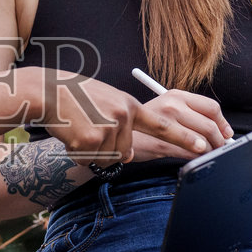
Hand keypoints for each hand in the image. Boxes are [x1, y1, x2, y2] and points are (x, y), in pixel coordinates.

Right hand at [32, 72, 211, 166]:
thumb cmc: (75, 97)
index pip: (164, 124)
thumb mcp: (107, 102)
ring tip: (78, 128)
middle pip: (126, 151)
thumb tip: (129, 154)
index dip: (185, 137)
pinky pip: (90, 159)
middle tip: (89, 131)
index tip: (204, 147)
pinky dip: (78, 152)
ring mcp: (108, 128)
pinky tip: (70, 134)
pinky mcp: (91, 140)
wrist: (47, 92)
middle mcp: (123, 116)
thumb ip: (124, 124)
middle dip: (108, 149)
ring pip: (107, 158)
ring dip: (91, 150)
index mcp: (130, 105)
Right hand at [130, 90, 231, 161]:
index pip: (211, 107)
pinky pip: (189, 153)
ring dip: (209, 151)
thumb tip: (220, 131)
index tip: (226, 134)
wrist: (120, 134)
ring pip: (202, 141)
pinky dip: (196, 158)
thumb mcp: (167, 110)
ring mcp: (166, 124)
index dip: (223, 123)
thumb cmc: (146, 124)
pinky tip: (193, 158)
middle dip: (220, 141)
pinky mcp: (161, 142)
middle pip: (209, 126)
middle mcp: (172, 106)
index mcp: (176, 95)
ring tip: (206, 155)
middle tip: (220, 148)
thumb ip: (190, 116)